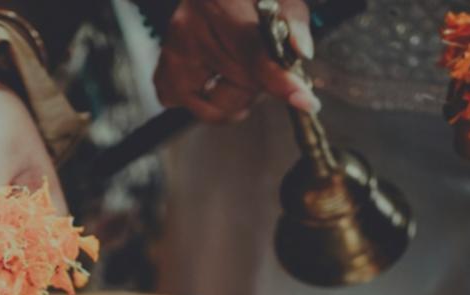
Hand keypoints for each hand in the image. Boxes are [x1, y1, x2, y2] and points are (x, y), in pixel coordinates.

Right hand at [153, 0, 320, 122]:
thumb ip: (294, 23)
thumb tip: (302, 51)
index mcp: (220, 2)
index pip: (254, 52)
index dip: (280, 80)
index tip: (303, 100)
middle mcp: (190, 26)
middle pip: (241, 81)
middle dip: (262, 81)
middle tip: (265, 65)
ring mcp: (174, 53)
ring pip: (219, 102)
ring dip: (238, 95)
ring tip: (242, 70)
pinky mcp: (166, 74)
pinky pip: (196, 108)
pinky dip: (212, 104)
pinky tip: (220, 82)